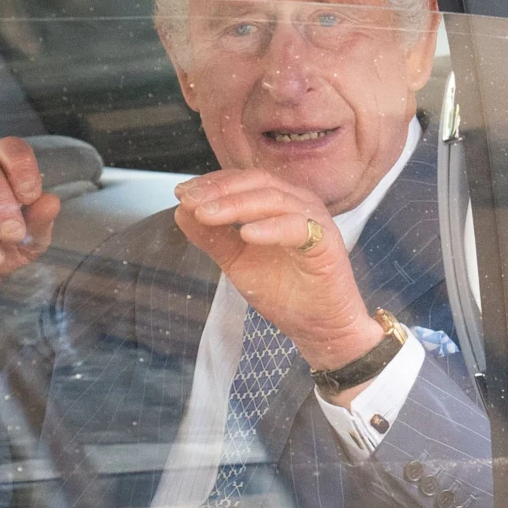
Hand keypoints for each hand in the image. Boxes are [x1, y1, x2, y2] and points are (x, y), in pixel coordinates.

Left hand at [174, 169, 382, 372]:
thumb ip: (213, 237)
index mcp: (279, 203)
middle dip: (219, 190)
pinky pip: (297, 228)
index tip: (181, 193)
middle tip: (190, 201)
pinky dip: (270, 228)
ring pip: (274, 199)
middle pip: (257, 182)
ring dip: (237, 205)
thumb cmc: (287, 292)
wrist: (319, 327)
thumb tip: (181, 211)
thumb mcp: (238, 262)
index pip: (242, 180)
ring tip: (207, 215)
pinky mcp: (326, 243)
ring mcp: (314, 221)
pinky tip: (247, 234)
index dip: (211, 183)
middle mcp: (298, 204)